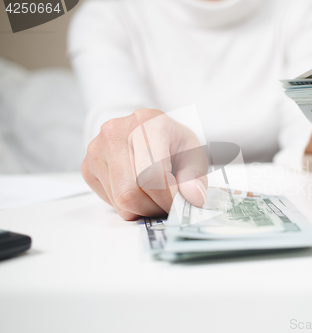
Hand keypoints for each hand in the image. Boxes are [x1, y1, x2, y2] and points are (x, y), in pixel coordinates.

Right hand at [81, 108, 207, 219]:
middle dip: (154, 207)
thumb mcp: (194, 154)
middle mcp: (117, 131)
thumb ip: (195, 177)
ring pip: (120, 200)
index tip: (179, 205)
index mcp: (148, 123)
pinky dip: (129, 205)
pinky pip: (110, 201)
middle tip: (168, 206)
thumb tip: (193, 196)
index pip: (151, 174)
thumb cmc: (173, 143)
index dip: (166, 198)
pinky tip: (140, 191)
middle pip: (131, 192)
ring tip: (157, 198)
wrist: (152, 132)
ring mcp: (98, 148)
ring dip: (143, 208)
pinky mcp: (88, 166)